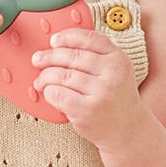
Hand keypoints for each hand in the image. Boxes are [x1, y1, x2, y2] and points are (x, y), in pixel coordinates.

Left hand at [31, 27, 146, 150]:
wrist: (128, 129)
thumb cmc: (117, 98)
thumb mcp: (117, 71)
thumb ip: (97, 56)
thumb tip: (60, 44)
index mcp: (118, 59)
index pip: (89, 38)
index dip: (67, 37)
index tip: (53, 40)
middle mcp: (112, 73)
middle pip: (71, 56)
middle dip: (49, 56)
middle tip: (38, 59)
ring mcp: (100, 92)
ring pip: (61, 75)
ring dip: (45, 77)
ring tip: (40, 80)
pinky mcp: (87, 110)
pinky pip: (58, 94)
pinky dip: (48, 92)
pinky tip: (49, 93)